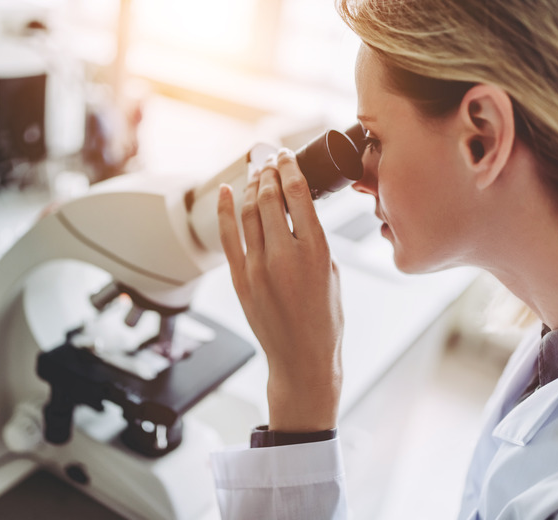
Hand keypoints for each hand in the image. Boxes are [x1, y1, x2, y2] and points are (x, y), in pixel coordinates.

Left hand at [217, 148, 343, 432]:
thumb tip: (299, 212)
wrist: (302, 359)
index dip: (289, 168)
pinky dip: (224, 209)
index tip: (286, 156)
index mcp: (316, 251)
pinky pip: (227, 236)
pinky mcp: (240, 280)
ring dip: (250, 186)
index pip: (298, 194)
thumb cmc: (325, 320)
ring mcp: (258, 268)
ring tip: (254, 171)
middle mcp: (285, 255)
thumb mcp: (333, 274)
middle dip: (268, 172)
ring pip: (247, 212)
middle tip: (269, 159)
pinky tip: (226, 190)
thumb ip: (315, 241)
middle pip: (269, 198)